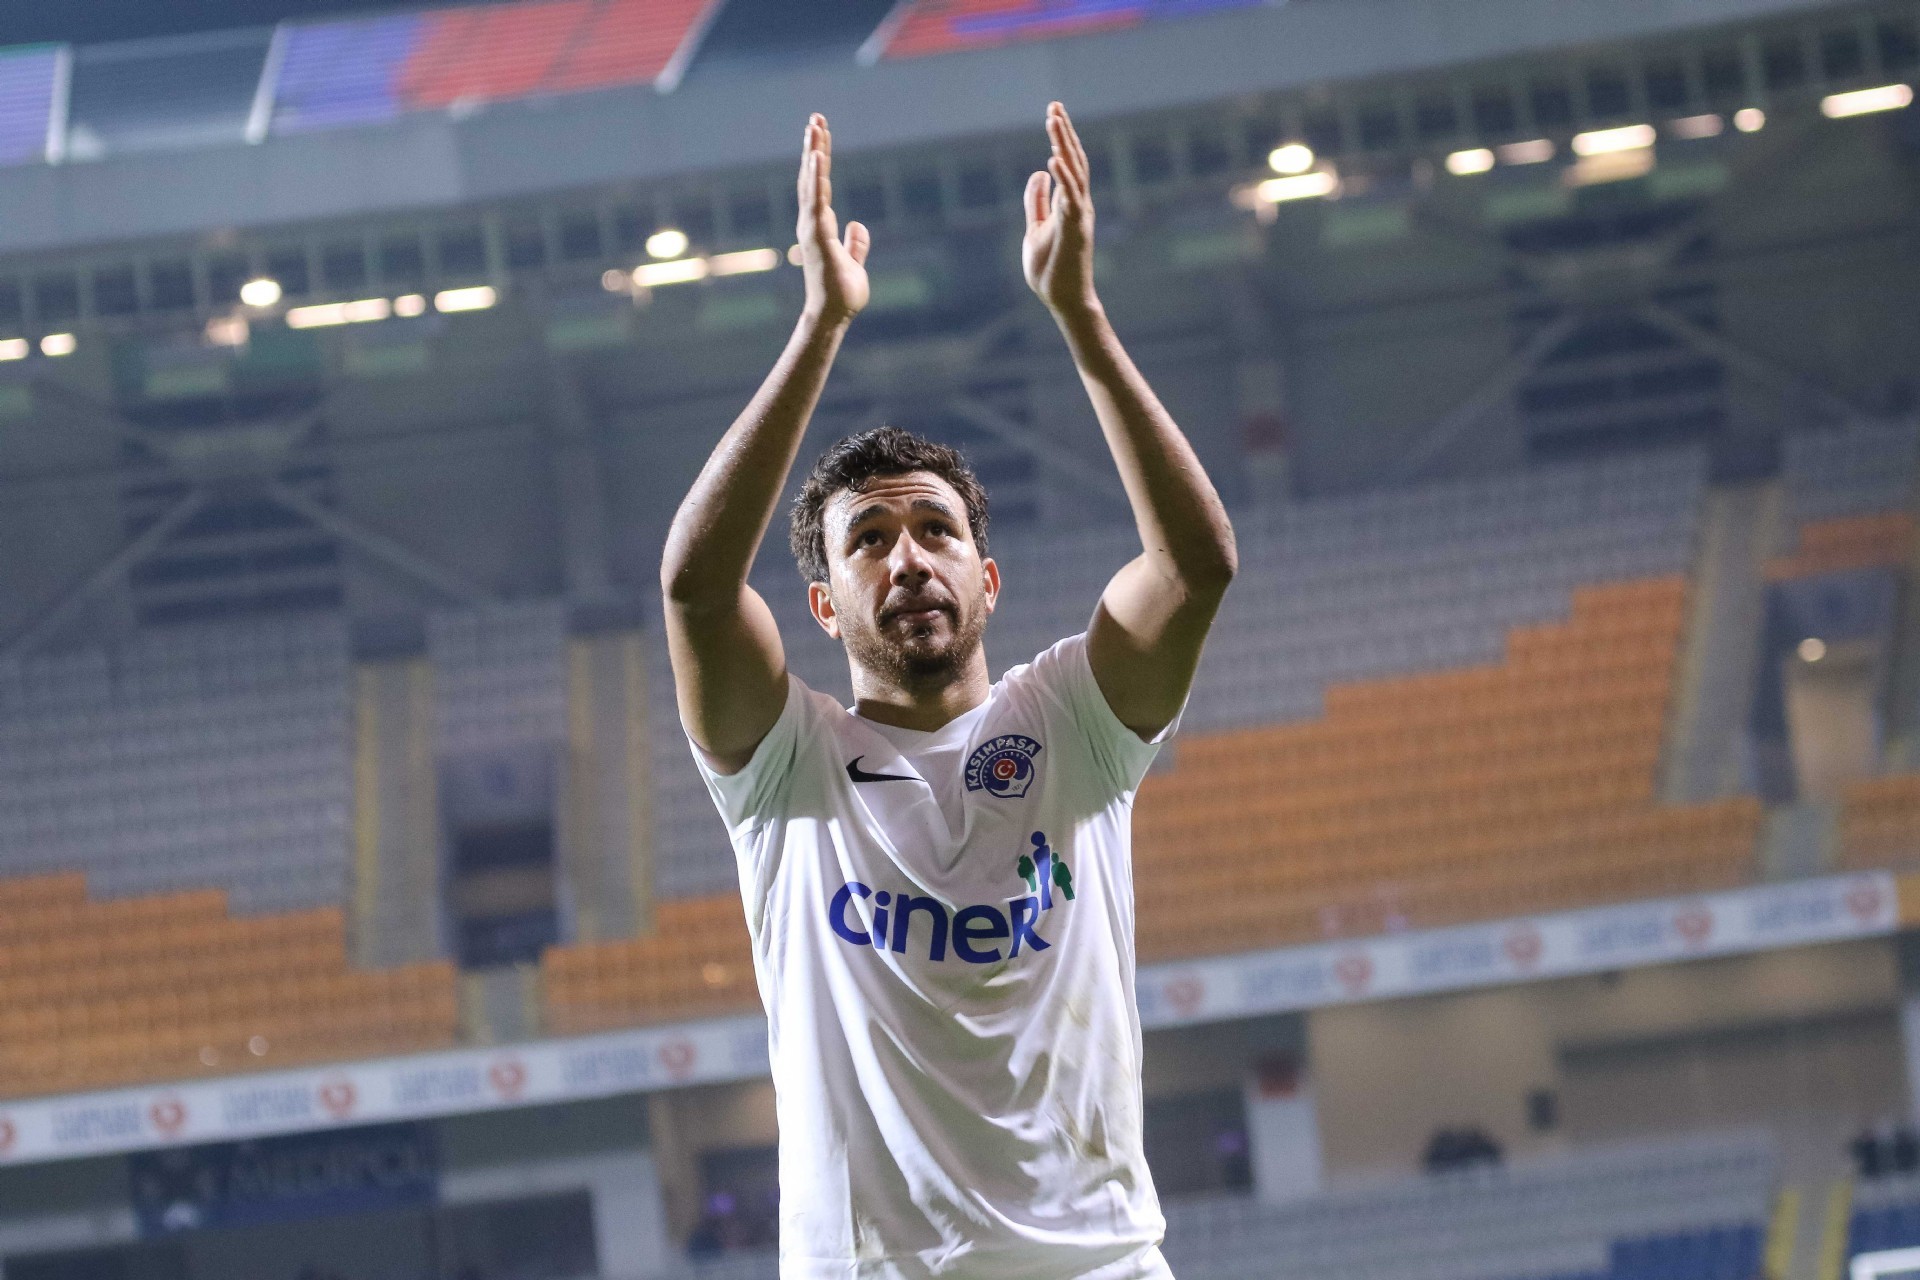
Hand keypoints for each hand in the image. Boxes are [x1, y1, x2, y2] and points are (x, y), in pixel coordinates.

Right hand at [796, 114, 869, 324]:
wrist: (834, 316)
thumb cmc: (842, 294)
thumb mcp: (854, 263)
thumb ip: (855, 243)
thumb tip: (858, 225)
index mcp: (820, 226)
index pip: (819, 185)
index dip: (819, 160)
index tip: (821, 134)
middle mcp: (811, 223)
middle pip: (811, 177)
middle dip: (813, 146)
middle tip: (815, 118)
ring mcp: (812, 229)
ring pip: (811, 184)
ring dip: (813, 154)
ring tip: (814, 127)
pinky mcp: (817, 237)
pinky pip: (816, 201)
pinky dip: (815, 179)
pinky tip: (816, 157)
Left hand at [1023, 102, 1097, 316]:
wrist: (1063, 299)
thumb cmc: (1051, 268)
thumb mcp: (1036, 228)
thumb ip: (1037, 201)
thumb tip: (1038, 173)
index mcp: (1070, 202)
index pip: (1068, 162)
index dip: (1062, 136)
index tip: (1053, 111)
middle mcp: (1079, 204)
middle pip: (1074, 160)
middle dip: (1064, 132)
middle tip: (1054, 105)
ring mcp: (1079, 216)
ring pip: (1075, 173)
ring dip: (1064, 146)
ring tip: (1053, 121)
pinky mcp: (1075, 230)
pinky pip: (1071, 199)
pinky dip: (1064, 178)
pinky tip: (1053, 159)